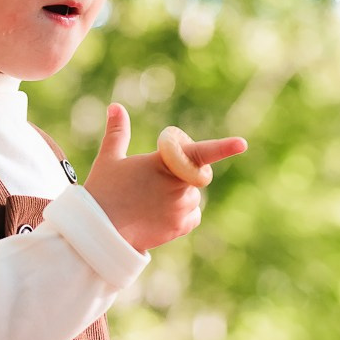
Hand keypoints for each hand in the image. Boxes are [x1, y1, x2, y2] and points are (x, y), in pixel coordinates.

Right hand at [81, 104, 246, 252]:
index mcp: (164, 162)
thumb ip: (117, 132)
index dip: (223, 147)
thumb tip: (116, 106)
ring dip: (180, 196)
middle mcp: (177, 185)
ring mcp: (181, 206)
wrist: (98, 232)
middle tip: (154, 183)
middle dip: (184, 175)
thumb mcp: (109, 159)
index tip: (242, 144)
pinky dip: (182, 214)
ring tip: (149, 202)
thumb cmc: (103, 192)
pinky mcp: (181, 226)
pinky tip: (158, 215)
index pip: (199, 152)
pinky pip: (193, 215)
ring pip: (193, 196)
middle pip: (195, 175)